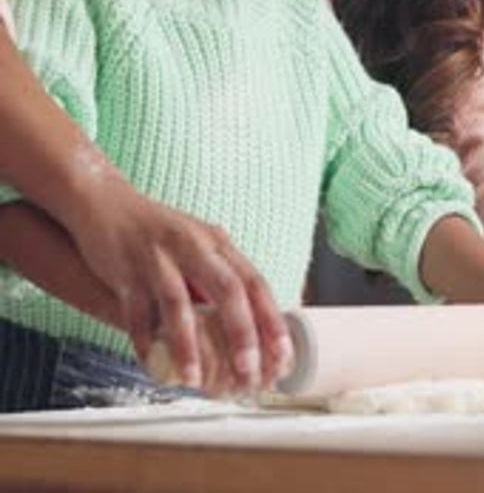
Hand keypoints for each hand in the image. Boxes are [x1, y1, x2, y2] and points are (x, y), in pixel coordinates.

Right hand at [66, 168, 293, 392]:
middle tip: (249, 374)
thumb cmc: (155, 232)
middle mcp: (192, 244)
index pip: (254, 282)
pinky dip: (146, 342)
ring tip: (197, 380)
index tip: (282, 358)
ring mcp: (158, 255)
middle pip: (227, 290)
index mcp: (216, 242)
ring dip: (190, 345)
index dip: (272, 321)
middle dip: (242, 335)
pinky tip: (154, 367)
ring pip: (179, 303)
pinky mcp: (125, 267)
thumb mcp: (196, 246)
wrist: (104, 201)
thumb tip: (251, 331)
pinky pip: (137, 311)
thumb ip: (219, 280)